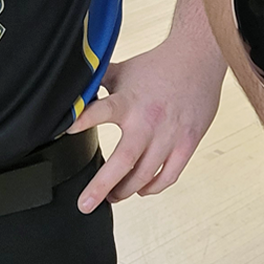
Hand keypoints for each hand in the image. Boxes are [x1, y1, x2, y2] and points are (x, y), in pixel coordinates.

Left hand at [67, 32, 224, 211]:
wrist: (197, 58)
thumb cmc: (159, 65)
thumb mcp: (122, 71)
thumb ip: (97, 83)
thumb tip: (73, 91)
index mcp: (128, 101)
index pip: (101, 111)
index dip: (82, 120)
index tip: (66, 131)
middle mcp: (148, 121)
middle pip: (123, 162)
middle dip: (101, 187)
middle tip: (85, 204)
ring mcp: (169, 136)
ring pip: (144, 176)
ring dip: (125, 191)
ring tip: (112, 196)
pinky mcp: (187, 143)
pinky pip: (169, 175)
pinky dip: (153, 187)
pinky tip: (142, 189)